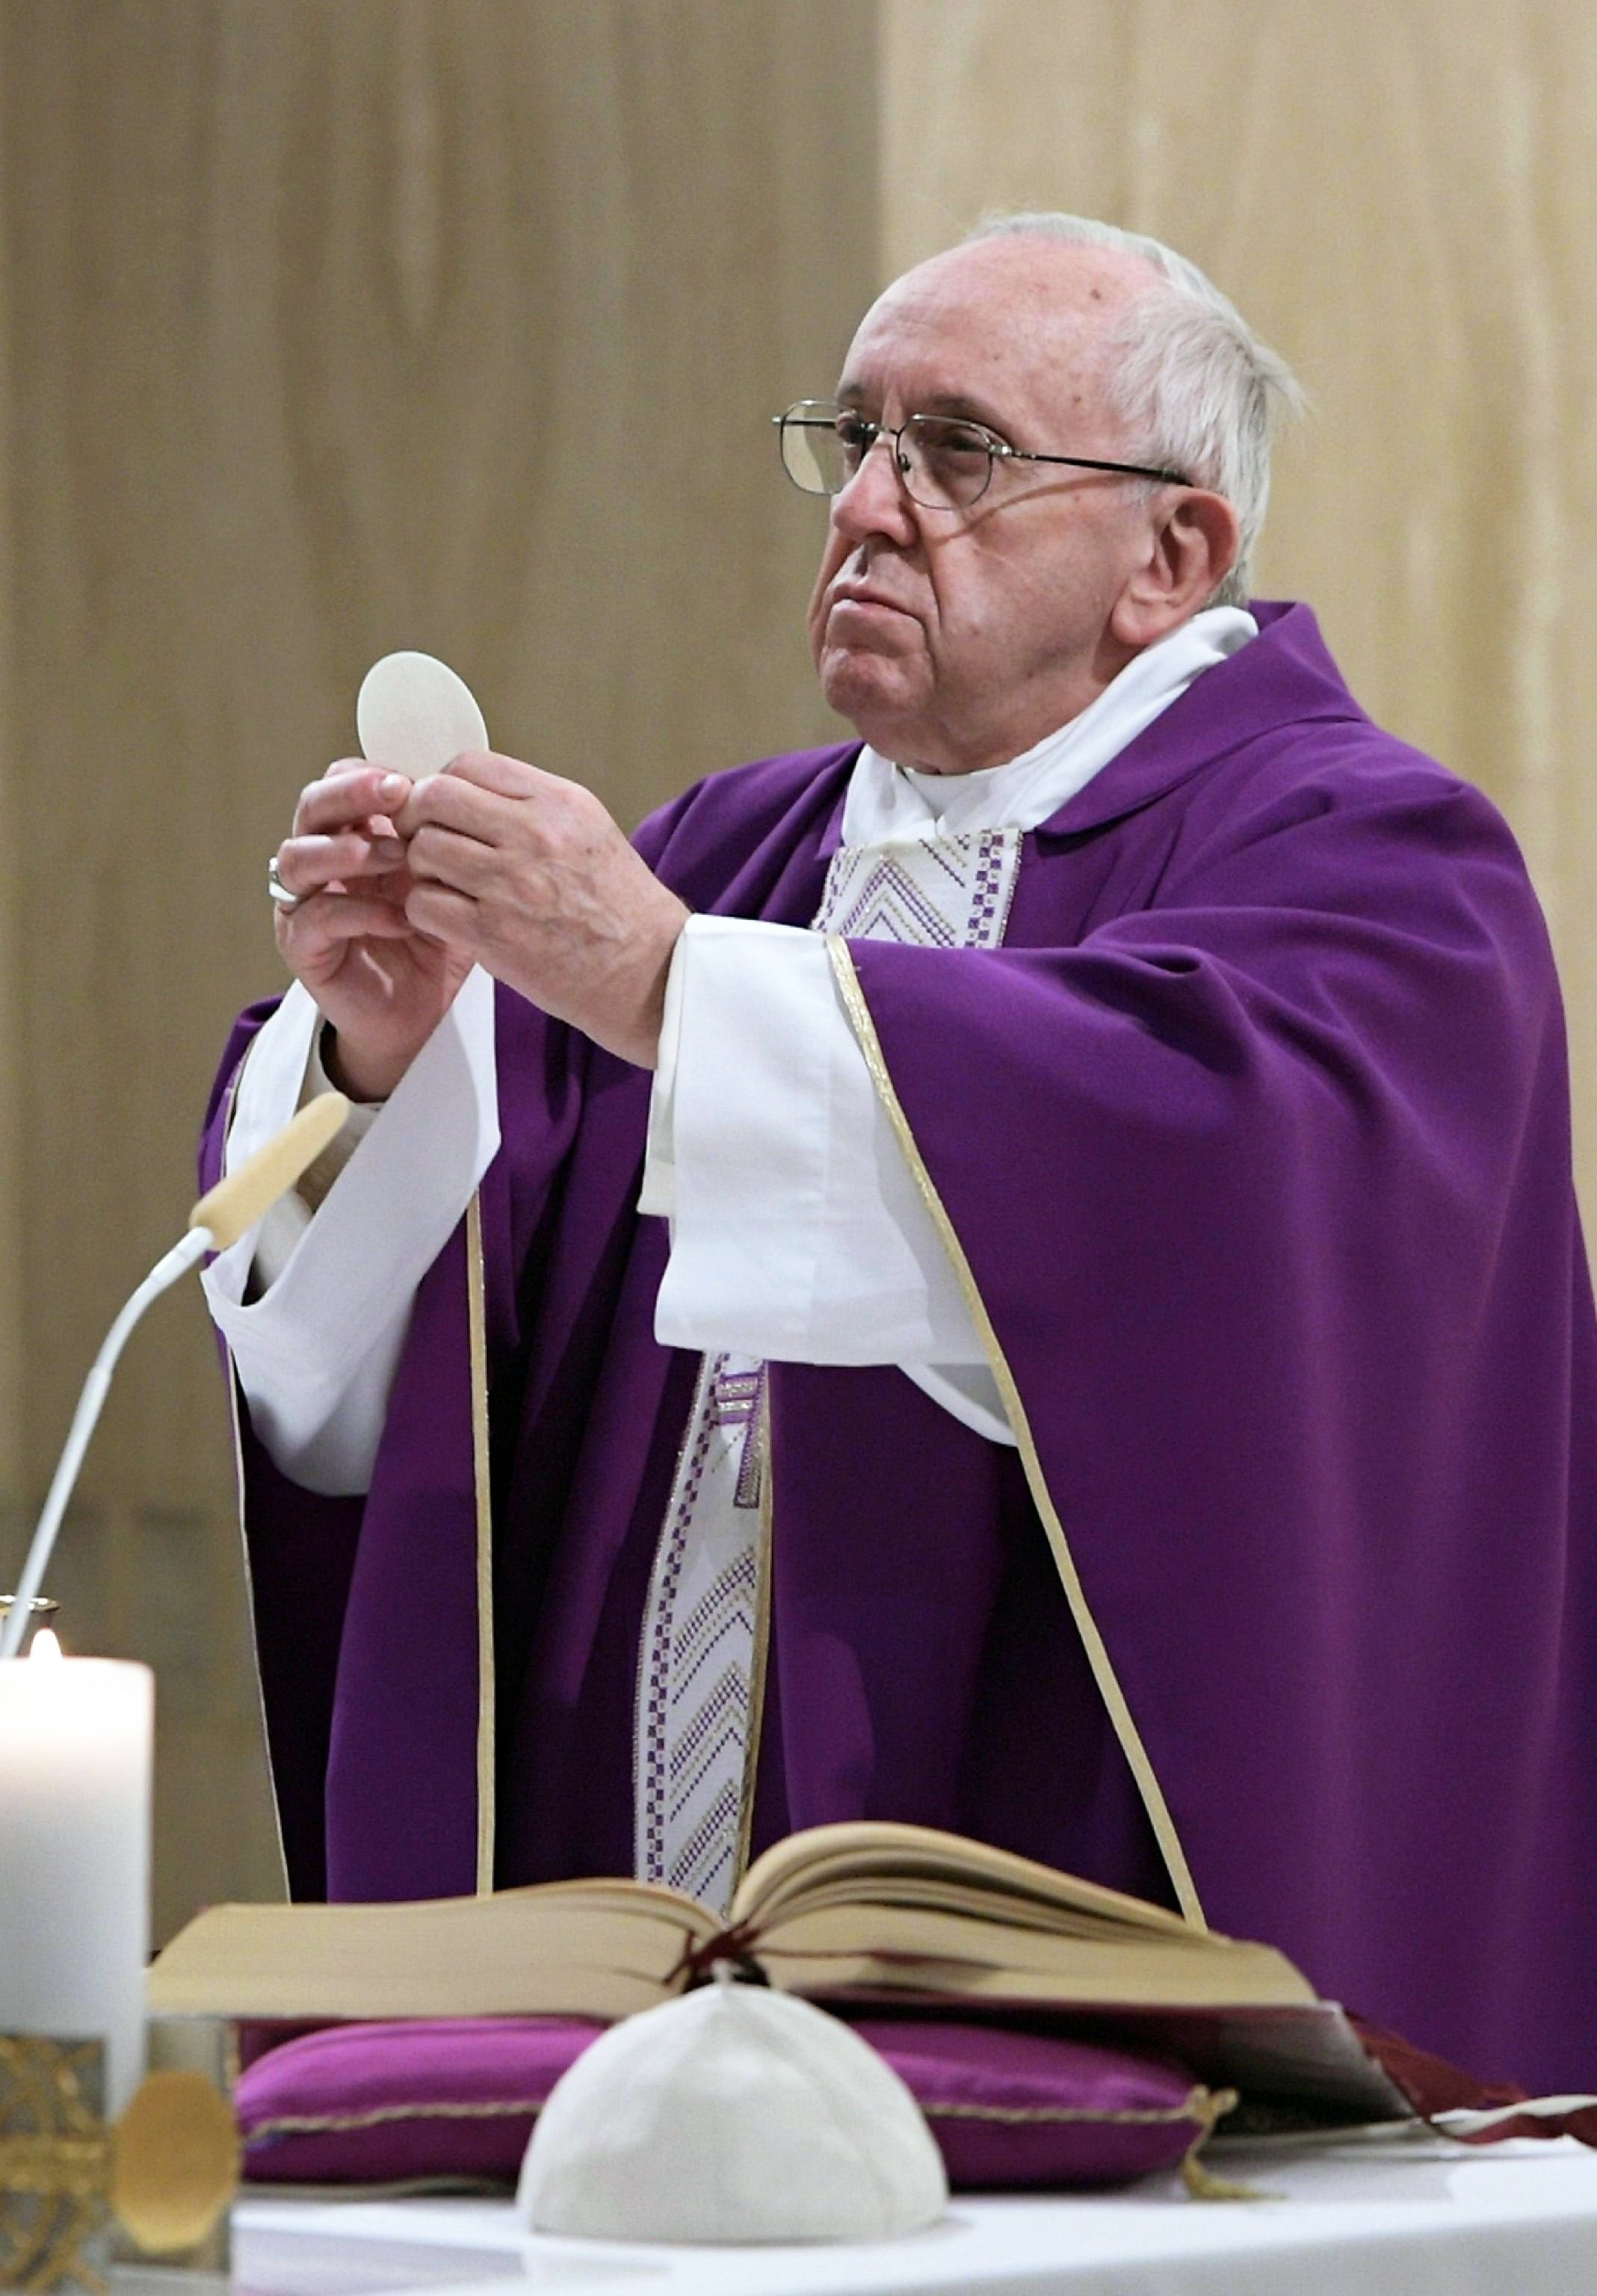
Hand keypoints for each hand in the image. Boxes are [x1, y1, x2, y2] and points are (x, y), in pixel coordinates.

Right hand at [272, 761, 474, 1098]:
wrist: (421, 1013)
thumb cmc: (434, 942)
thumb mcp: (448, 882)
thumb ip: (445, 842)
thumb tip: (466, 792)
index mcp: (352, 836)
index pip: (341, 784)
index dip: (370, 775)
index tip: (413, 779)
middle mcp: (321, 863)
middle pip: (312, 809)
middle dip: (350, 794)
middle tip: (396, 792)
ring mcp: (304, 904)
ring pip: (297, 859)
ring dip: (346, 850)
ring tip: (395, 855)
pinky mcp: (302, 948)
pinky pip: (314, 919)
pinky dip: (356, 912)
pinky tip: (400, 917)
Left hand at [396, 753, 688, 1067]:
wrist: (648, 973)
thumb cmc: (619, 907)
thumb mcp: (589, 831)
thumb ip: (532, 806)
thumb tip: (469, 794)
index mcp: (558, 802)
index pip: (469, 763)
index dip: (443, 784)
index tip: (444, 810)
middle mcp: (534, 834)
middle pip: (435, 797)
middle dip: (419, 819)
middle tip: (427, 842)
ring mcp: (511, 884)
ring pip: (423, 850)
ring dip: (423, 869)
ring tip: (446, 886)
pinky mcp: (493, 933)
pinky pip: (425, 903)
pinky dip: (425, 911)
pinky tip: (449, 919)